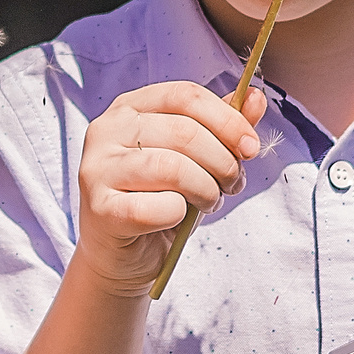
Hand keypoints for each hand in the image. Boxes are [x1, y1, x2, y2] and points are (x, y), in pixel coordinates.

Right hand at [72, 80, 266, 295]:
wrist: (122, 258)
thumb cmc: (159, 201)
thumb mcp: (196, 160)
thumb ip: (222, 129)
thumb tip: (255, 98)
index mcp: (130, 107)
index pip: (185, 95)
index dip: (227, 120)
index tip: (251, 147)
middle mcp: (107, 130)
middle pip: (184, 132)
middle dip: (223, 161)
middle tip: (232, 184)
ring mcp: (98, 167)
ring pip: (173, 168)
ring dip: (206, 189)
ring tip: (209, 202)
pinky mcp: (99, 207)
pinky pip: (158, 206)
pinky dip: (178, 215)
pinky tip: (175, 219)